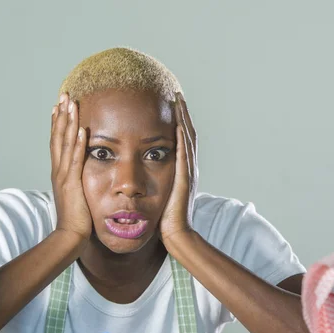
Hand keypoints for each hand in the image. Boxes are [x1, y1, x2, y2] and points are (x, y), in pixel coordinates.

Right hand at [50, 93, 91, 242]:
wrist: (70, 236)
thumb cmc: (78, 218)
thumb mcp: (77, 194)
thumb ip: (78, 181)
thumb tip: (84, 173)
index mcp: (60, 172)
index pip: (58, 142)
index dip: (58, 123)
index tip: (60, 106)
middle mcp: (59, 170)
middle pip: (58, 137)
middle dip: (61, 115)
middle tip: (63, 95)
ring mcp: (64, 176)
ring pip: (65, 143)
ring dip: (68, 122)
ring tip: (70, 103)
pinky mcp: (72, 184)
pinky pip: (76, 160)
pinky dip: (78, 144)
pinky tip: (81, 129)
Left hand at [160, 92, 198, 240]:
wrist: (176, 234)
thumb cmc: (164, 218)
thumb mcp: (160, 195)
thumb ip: (156, 182)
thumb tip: (144, 174)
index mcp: (183, 170)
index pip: (182, 140)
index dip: (179, 121)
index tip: (172, 105)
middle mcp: (189, 168)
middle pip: (188, 134)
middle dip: (183, 114)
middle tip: (177, 95)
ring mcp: (189, 172)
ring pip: (188, 139)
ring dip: (184, 118)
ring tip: (178, 100)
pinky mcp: (185, 178)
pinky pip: (185, 152)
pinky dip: (183, 136)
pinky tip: (179, 122)